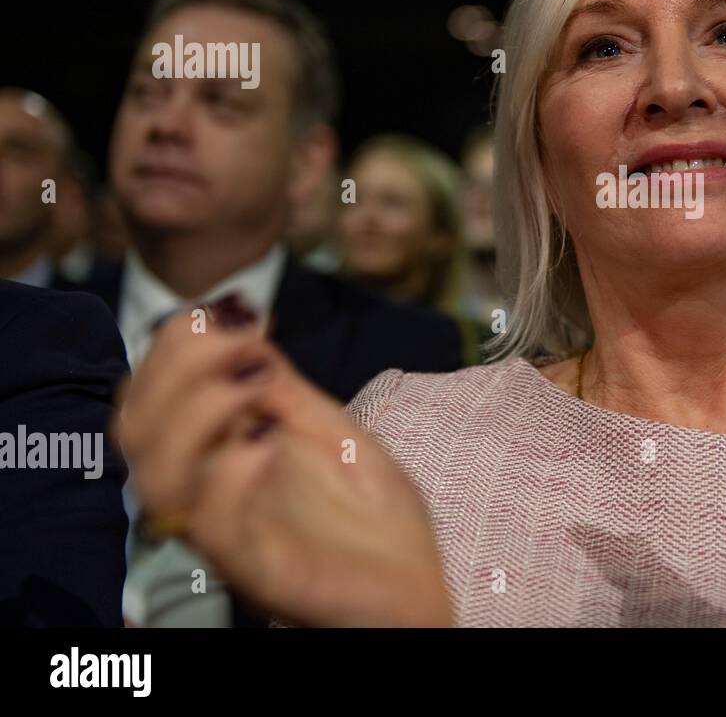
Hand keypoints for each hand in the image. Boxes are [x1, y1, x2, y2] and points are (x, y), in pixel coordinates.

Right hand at [114, 313, 452, 626]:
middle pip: (136, 428)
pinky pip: (211, 525)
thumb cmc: (376, 518)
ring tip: (254, 385)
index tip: (232, 311)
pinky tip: (268, 443)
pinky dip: (229, 472)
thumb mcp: (333, 433)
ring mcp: (227, 530)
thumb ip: (285, 390)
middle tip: (243, 340)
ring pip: (154, 477)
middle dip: (177, 366)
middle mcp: (207, 492)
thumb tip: (243, 326)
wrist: (416, 588)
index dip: (175, 344)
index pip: (152, 396)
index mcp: (217, 455)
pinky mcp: (256, 567)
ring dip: (195, 412)